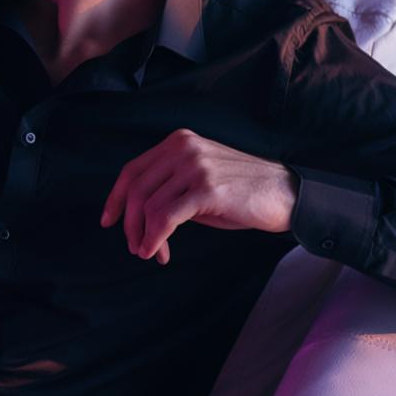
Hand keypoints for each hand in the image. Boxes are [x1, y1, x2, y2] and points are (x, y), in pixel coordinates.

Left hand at [99, 128, 298, 265]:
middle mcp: (184, 148)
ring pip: (150, 206)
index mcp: (179, 142)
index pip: (133, 170)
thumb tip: (138, 219)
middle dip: (130, 223)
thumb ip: (170, 189)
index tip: (108, 220)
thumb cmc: (243, 194)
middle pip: (137, 189)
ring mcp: (196, 166)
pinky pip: (167, 217)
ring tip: (150, 252)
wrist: (287, 195)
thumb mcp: (199, 182)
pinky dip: (156, 238)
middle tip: (134, 247)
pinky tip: (157, 251)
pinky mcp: (207, 188)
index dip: (116, 198)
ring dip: (144, 236)